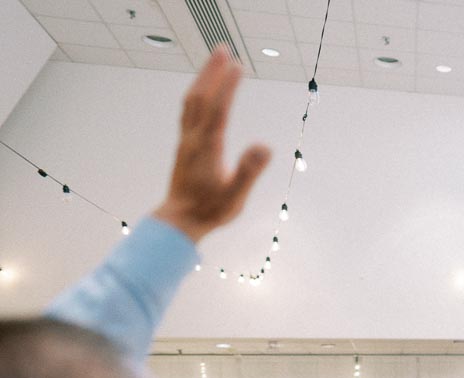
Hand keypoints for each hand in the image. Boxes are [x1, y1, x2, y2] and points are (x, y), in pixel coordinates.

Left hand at [152, 45, 270, 242]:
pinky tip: (203, 90)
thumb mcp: (235, 196)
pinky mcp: (184, 145)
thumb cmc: (210, 211)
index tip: (238, 65)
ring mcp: (186, 140)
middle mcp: (194, 138)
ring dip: (203, 78)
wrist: (178, 221)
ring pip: (192, 101)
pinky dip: (197, 93)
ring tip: (214, 61)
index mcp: (208, 147)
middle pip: (201, 97)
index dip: (228, 86)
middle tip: (223, 49)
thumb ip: (248, 171)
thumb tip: (265, 146)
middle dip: (212, 72)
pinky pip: (188, 110)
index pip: (219, 109)